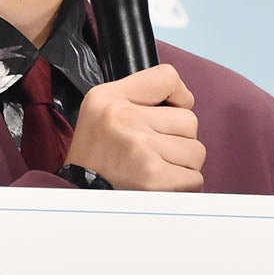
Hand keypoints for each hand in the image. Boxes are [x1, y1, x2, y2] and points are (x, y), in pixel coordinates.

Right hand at [64, 64, 204, 191]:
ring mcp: (141, 148)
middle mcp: (124, 118)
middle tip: (152, 152)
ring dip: (182, 164)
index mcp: (110, 98)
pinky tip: (159, 185)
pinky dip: (182, 186)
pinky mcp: (154, 178)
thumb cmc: (95, 158)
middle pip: (189, 120)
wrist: (77, 198)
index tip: (168, 113)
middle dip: (178, 140)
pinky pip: (194, 178)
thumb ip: (139, 97)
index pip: (168, 77)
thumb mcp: (100, 111)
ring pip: (196, 150)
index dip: (178, 97)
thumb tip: (186, 101)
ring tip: (155, 169)